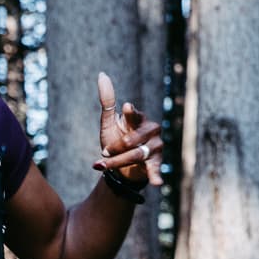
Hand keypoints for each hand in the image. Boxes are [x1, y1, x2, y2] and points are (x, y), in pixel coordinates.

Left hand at [92, 71, 163, 188]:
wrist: (122, 168)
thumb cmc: (116, 142)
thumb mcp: (108, 123)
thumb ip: (107, 101)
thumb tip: (102, 75)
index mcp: (138, 119)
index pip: (134, 114)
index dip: (129, 113)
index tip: (124, 107)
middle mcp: (150, 131)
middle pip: (132, 140)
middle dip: (115, 148)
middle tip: (103, 153)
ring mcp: (155, 147)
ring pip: (137, 154)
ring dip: (118, 162)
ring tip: (102, 166)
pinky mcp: (157, 163)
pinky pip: (155, 169)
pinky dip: (156, 176)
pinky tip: (156, 183)